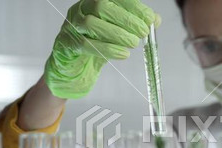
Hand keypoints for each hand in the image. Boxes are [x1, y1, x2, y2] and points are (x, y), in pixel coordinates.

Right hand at [45, 0, 159, 98]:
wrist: (74, 68)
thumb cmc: (96, 46)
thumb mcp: (118, 34)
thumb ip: (135, 24)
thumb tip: (155, 20)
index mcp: (93, 2)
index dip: (133, 6)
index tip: (149, 18)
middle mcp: (80, 10)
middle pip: (101, 6)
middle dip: (126, 19)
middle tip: (143, 32)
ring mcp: (71, 26)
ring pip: (91, 23)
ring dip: (117, 34)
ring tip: (134, 43)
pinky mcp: (66, 44)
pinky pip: (85, 44)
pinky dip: (107, 49)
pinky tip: (123, 54)